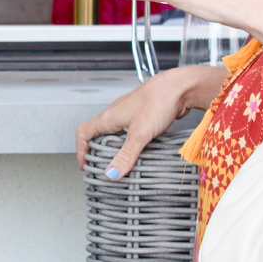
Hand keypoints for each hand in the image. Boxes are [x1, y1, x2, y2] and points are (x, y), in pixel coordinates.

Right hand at [74, 63, 225, 178]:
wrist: (180, 87)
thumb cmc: (158, 101)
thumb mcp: (140, 133)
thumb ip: (126, 155)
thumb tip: (111, 174)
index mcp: (109, 117)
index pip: (84, 132)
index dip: (81, 150)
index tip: (86, 165)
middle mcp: (117, 114)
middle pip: (98, 134)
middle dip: (98, 152)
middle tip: (104, 168)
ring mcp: (131, 114)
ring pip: (116, 134)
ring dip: (116, 149)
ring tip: (123, 163)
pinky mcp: (144, 116)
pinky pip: (131, 133)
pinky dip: (131, 144)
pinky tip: (142, 152)